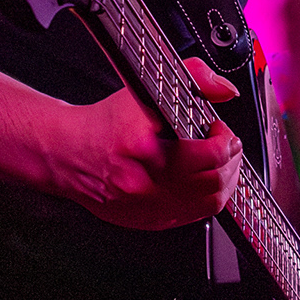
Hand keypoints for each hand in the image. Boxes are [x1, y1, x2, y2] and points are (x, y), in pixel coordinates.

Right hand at [67, 58, 243, 229]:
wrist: (68, 153)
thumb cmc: (105, 124)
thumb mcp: (144, 88)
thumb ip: (192, 78)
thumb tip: (225, 90)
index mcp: (142, 147)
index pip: (208, 155)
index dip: (226, 140)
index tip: (221, 129)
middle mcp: (144, 183)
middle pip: (214, 181)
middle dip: (231, 160)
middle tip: (228, 144)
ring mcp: (147, 207)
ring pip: (210, 203)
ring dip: (226, 180)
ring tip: (222, 162)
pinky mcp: (149, 221)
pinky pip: (194, 216)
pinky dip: (209, 197)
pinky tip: (206, 180)